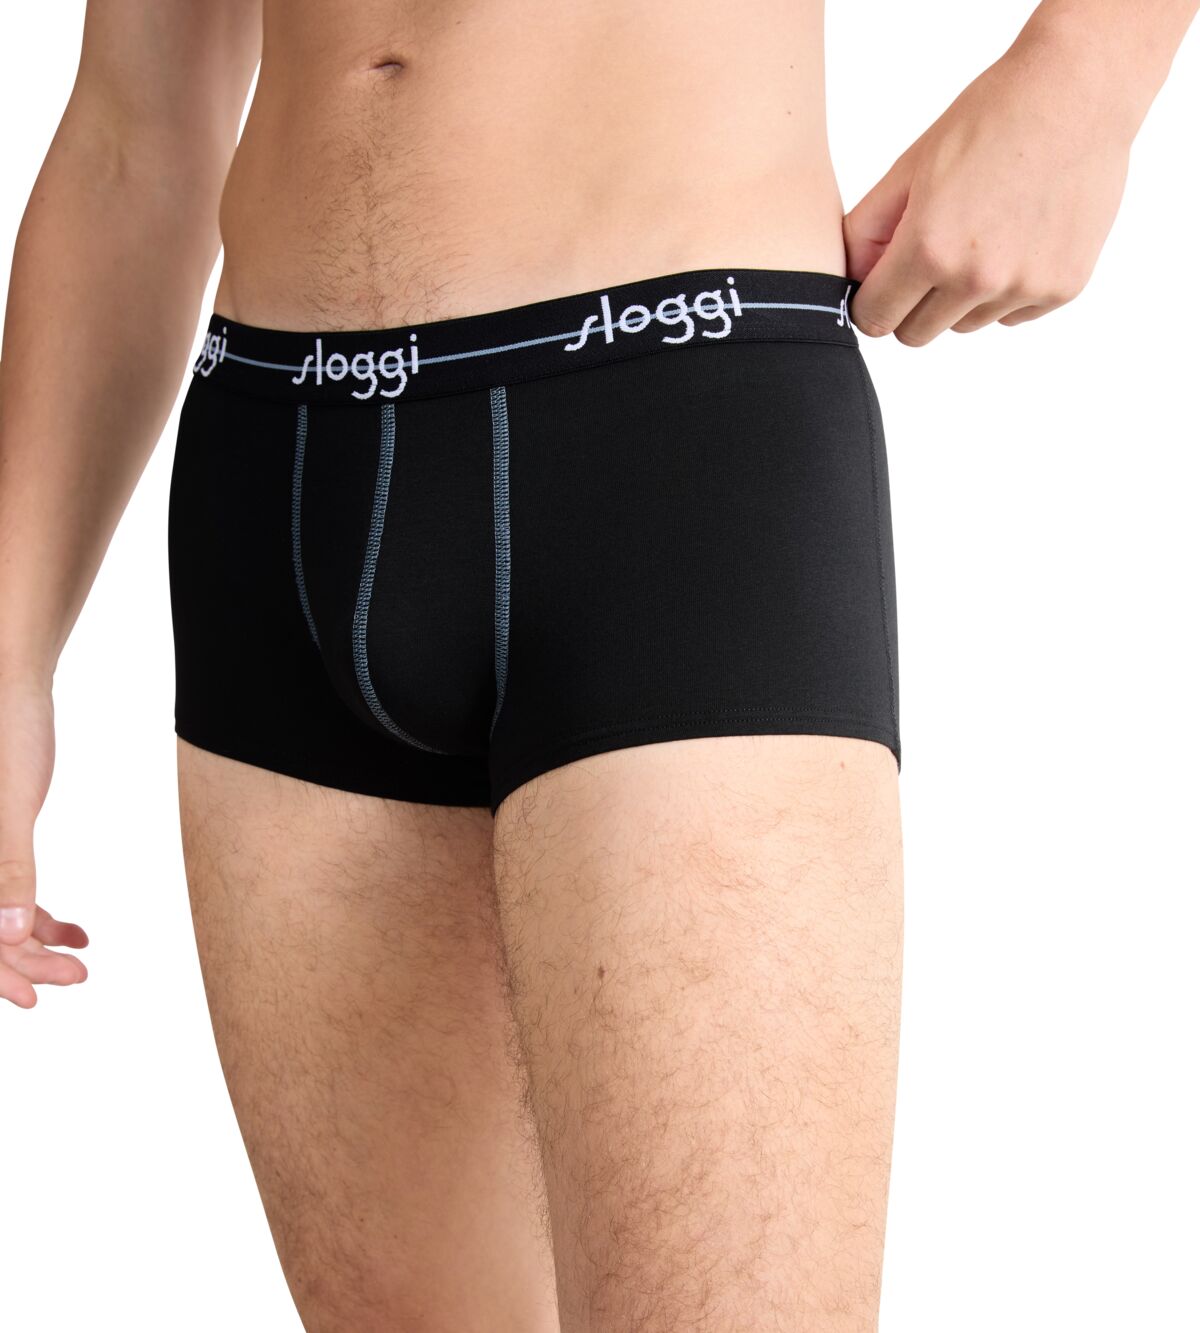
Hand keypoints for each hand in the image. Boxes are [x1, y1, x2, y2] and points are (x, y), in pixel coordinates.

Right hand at [1, 672, 87, 1007]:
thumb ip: (10, 870)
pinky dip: (41, 915)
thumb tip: (9, 935)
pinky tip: (78, 930)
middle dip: (25, 962)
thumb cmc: (7, 733)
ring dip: (37, 942)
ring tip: (81, 961)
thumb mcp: (12, 806)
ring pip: (0, 917)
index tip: (34, 997)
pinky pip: (12, 891)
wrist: (12, 683)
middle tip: (75, 977)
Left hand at [843, 30, 1133, 345]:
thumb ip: (867, 231)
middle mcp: (976, 278)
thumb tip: (851, 279)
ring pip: (966, 324)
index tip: (880, 286)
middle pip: (916, 333)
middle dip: (911, 304)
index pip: (875, 319)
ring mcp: (1023, 287)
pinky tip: (1021, 236)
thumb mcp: (910, 168)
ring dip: (963, 296)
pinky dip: (1009, 290)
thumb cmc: (990, 120)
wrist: (1077, 91)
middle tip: (930, 258)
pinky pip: (1012, 315)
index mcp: (928, 249)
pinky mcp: (1062, 287)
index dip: (871, 303)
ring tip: (984, 233)